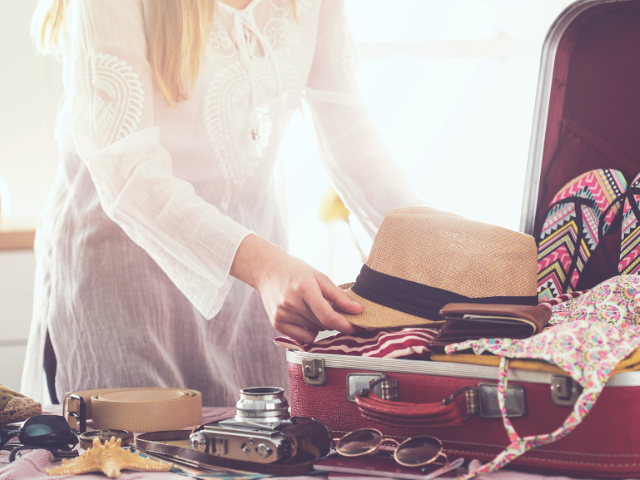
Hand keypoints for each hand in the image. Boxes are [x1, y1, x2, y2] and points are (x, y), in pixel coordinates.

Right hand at [230, 234, 363, 342]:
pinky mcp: (276, 323)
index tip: (357, 327)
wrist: (268, 269)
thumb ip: (339, 296)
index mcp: (304, 288)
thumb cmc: (296, 271)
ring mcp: (282, 315)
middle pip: (323, 324)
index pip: (328, 316)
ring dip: (321, 324)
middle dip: (335, 320)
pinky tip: (305, 317)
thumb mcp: (319, 277)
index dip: (345, 325)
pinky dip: (309, 331)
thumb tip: (358, 310)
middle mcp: (291, 303)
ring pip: (314, 331)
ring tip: (313, 307)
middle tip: (334, 309)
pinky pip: (303, 338)